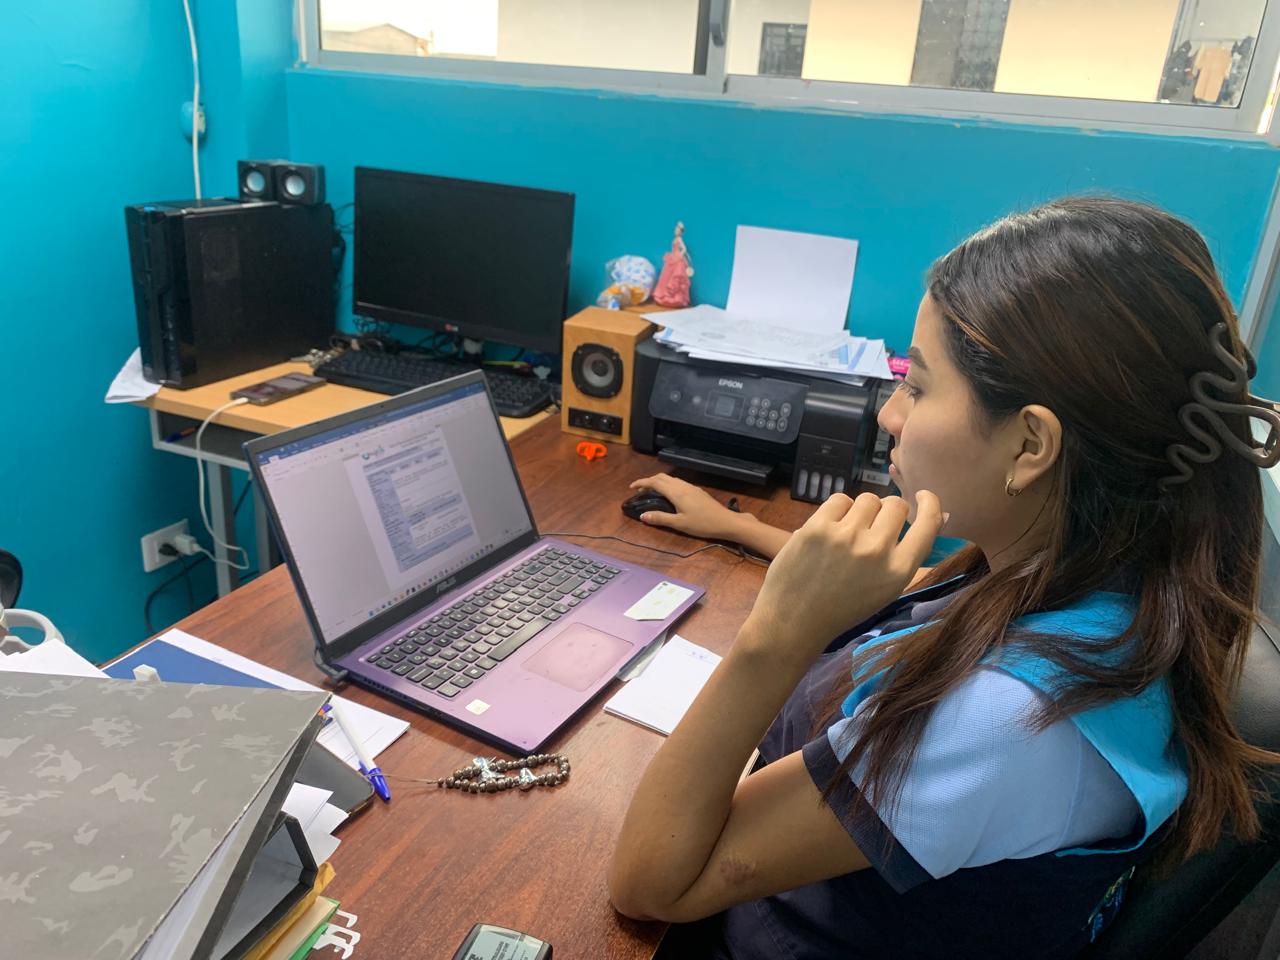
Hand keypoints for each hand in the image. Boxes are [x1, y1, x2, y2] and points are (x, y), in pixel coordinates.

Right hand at [629, 474, 744, 539]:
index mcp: (676, 492)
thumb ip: (660, 519)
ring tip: (652, 492)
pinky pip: (678, 482)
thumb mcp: (679, 524)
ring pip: (671, 479)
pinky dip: (668, 484)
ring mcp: (691, 487)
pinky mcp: (697, 491)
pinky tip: (669, 494)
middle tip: (640, 490)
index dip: (641, 483)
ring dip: (659, 481)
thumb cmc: (702, 524)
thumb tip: (642, 516)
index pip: (655, 482)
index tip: (631, 487)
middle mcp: (682, 486)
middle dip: (649, 480)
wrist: (725, 521)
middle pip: (662, 477)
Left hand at [747, 491, 945, 653]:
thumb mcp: (885, 589)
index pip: (928, 524)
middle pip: (895, 505)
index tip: (924, 495)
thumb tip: (939, 515)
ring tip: (849, 531)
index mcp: (898, 571)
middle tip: (872, 526)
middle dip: (888, 511)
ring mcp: (846, 536)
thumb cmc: (842, 608)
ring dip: (862, 511)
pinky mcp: (818, 527)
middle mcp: (876, 550)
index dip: (930, 504)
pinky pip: (839, 500)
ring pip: (868, 499)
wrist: (794, 622)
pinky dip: (838, 511)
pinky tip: (831, 529)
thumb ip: (908, 554)